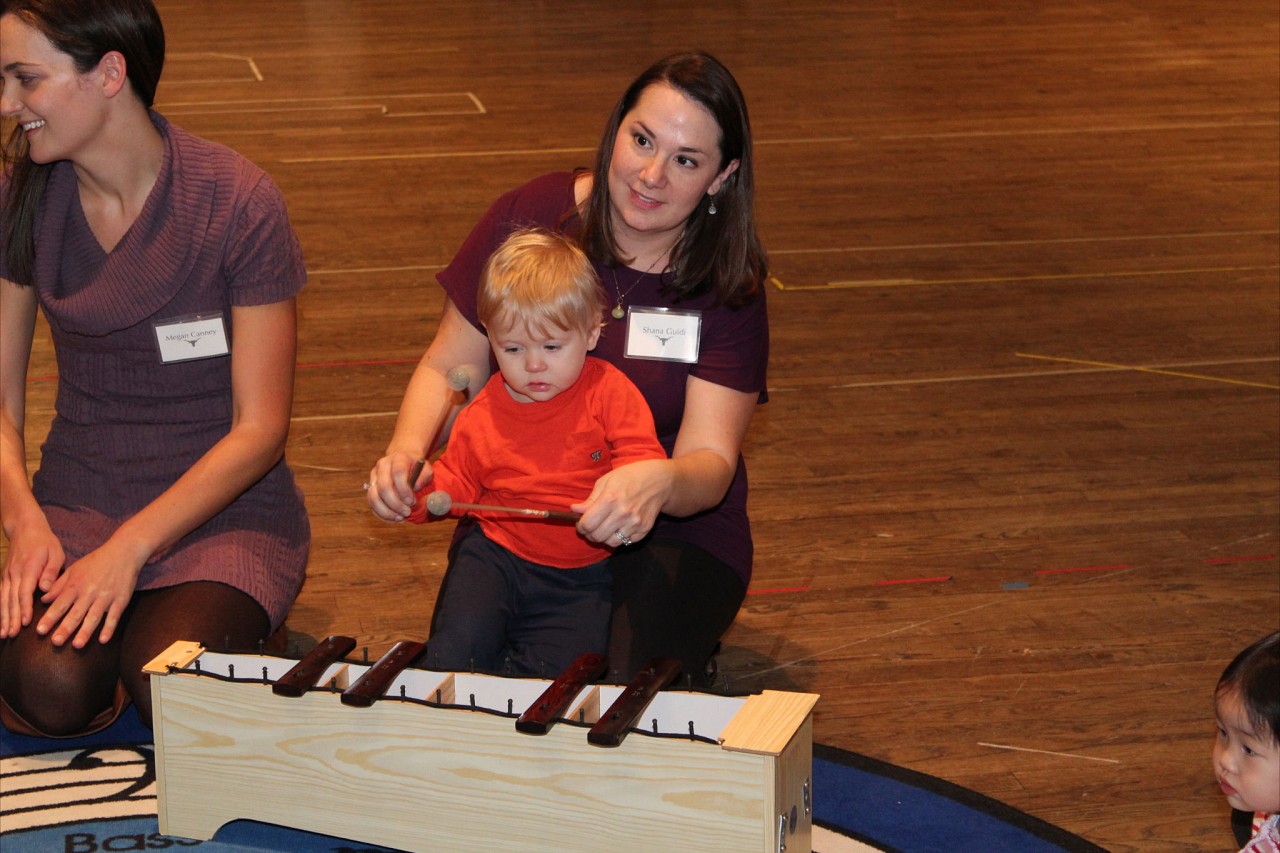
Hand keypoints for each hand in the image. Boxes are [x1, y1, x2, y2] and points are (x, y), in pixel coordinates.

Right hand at [0, 515, 64, 637]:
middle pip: (11, 599)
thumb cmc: (44, 542)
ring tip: (4, 634)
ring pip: (3, 599)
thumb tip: (45, 589)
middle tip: (12, 635)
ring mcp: (7, 575)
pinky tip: (1, 621)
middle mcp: (14, 573)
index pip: (25, 592)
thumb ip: (51, 571)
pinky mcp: (4, 576)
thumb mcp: (55, 552)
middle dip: (11, 618)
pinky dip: (0, 609)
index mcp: (29, 568)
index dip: (24, 608)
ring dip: (3, 617)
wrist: (25, 528)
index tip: (25, 622)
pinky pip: (0, 595)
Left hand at [37, 539, 143, 647]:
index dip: (50, 617)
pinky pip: (114, 616)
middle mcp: (90, 592)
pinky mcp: (121, 599)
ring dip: (86, 632)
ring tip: (77, 645)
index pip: (60, 604)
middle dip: (65, 628)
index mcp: (76, 585)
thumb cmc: (96, 561)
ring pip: (94, 617)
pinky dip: (109, 628)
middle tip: (55, 642)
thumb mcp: (74, 569)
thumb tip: (43, 599)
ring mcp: (106, 597)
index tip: (40, 630)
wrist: (124, 552)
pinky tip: (104, 640)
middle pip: (76, 613)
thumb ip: (58, 585)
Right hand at [367, 451, 429, 521]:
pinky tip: (394, 518)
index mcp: (398, 458)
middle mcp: (382, 466)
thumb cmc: (416, 467)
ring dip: (387, 511)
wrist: (403, 459)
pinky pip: (371, 503)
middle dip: (395, 504)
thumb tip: (415, 488)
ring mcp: (374, 476)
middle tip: (407, 512)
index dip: (404, 489)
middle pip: (383, 487)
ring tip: (400, 518)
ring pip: (373, 497)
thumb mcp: (426, 470)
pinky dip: (381, 514)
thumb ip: (423, 478)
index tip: (412, 502)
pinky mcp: (370, 486)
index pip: (398, 472)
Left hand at [572, 458, 670, 547]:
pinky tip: (619, 527)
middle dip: (589, 534)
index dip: (580, 526)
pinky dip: (619, 538)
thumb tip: (574, 510)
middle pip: (597, 536)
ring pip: (610, 543)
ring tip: (604, 528)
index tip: (581, 524)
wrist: (659, 481)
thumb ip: (590, 499)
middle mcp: (623, 514)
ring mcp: (635, 523)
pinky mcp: (644, 530)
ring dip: (604, 538)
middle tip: (591, 527)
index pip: (587, 524)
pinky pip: (625, 542)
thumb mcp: (606, 481)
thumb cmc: (630, 477)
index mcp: (610, 499)